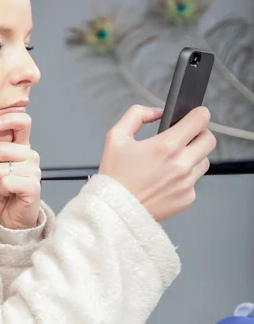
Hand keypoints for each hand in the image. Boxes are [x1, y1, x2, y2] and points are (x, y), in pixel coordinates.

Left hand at [0, 113, 40, 229]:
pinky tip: (8, 195)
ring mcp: (34, 170)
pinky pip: (6, 181)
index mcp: (20, 146)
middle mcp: (30, 155)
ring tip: (1, 188)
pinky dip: (1, 191)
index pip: (23, 122)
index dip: (8, 118)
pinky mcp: (33, 185)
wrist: (10, 218)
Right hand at [98, 105, 216, 221]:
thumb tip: (157, 111)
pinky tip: (166, 181)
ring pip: (204, 161)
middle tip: (185, 139)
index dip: (198, 114)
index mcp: (166, 146)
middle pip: (209, 140)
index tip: (195, 116)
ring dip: (193, 158)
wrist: (114, 211)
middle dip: (199, 135)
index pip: (200, 119)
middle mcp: (180, 164)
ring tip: (171, 163)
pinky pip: (194, 182)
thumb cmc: (114, 177)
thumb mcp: (116, 137)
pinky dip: (184, 179)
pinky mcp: (187, 199)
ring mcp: (186, 183)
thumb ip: (137, 115)